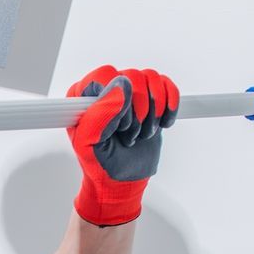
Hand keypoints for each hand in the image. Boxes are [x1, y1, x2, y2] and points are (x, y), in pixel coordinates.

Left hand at [65, 65, 178, 225]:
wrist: (122, 178)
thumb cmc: (101, 163)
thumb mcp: (90, 144)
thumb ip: (99, 115)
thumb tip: (120, 86)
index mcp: (83, 96)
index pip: (105, 75)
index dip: (118, 99)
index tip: (119, 125)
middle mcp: (106, 88)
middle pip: (133, 76)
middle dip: (138, 111)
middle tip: (130, 134)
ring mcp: (129, 91)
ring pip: (151, 78)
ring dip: (153, 111)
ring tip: (143, 132)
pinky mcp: (150, 97)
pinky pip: (167, 85)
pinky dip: (171, 104)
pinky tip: (163, 123)